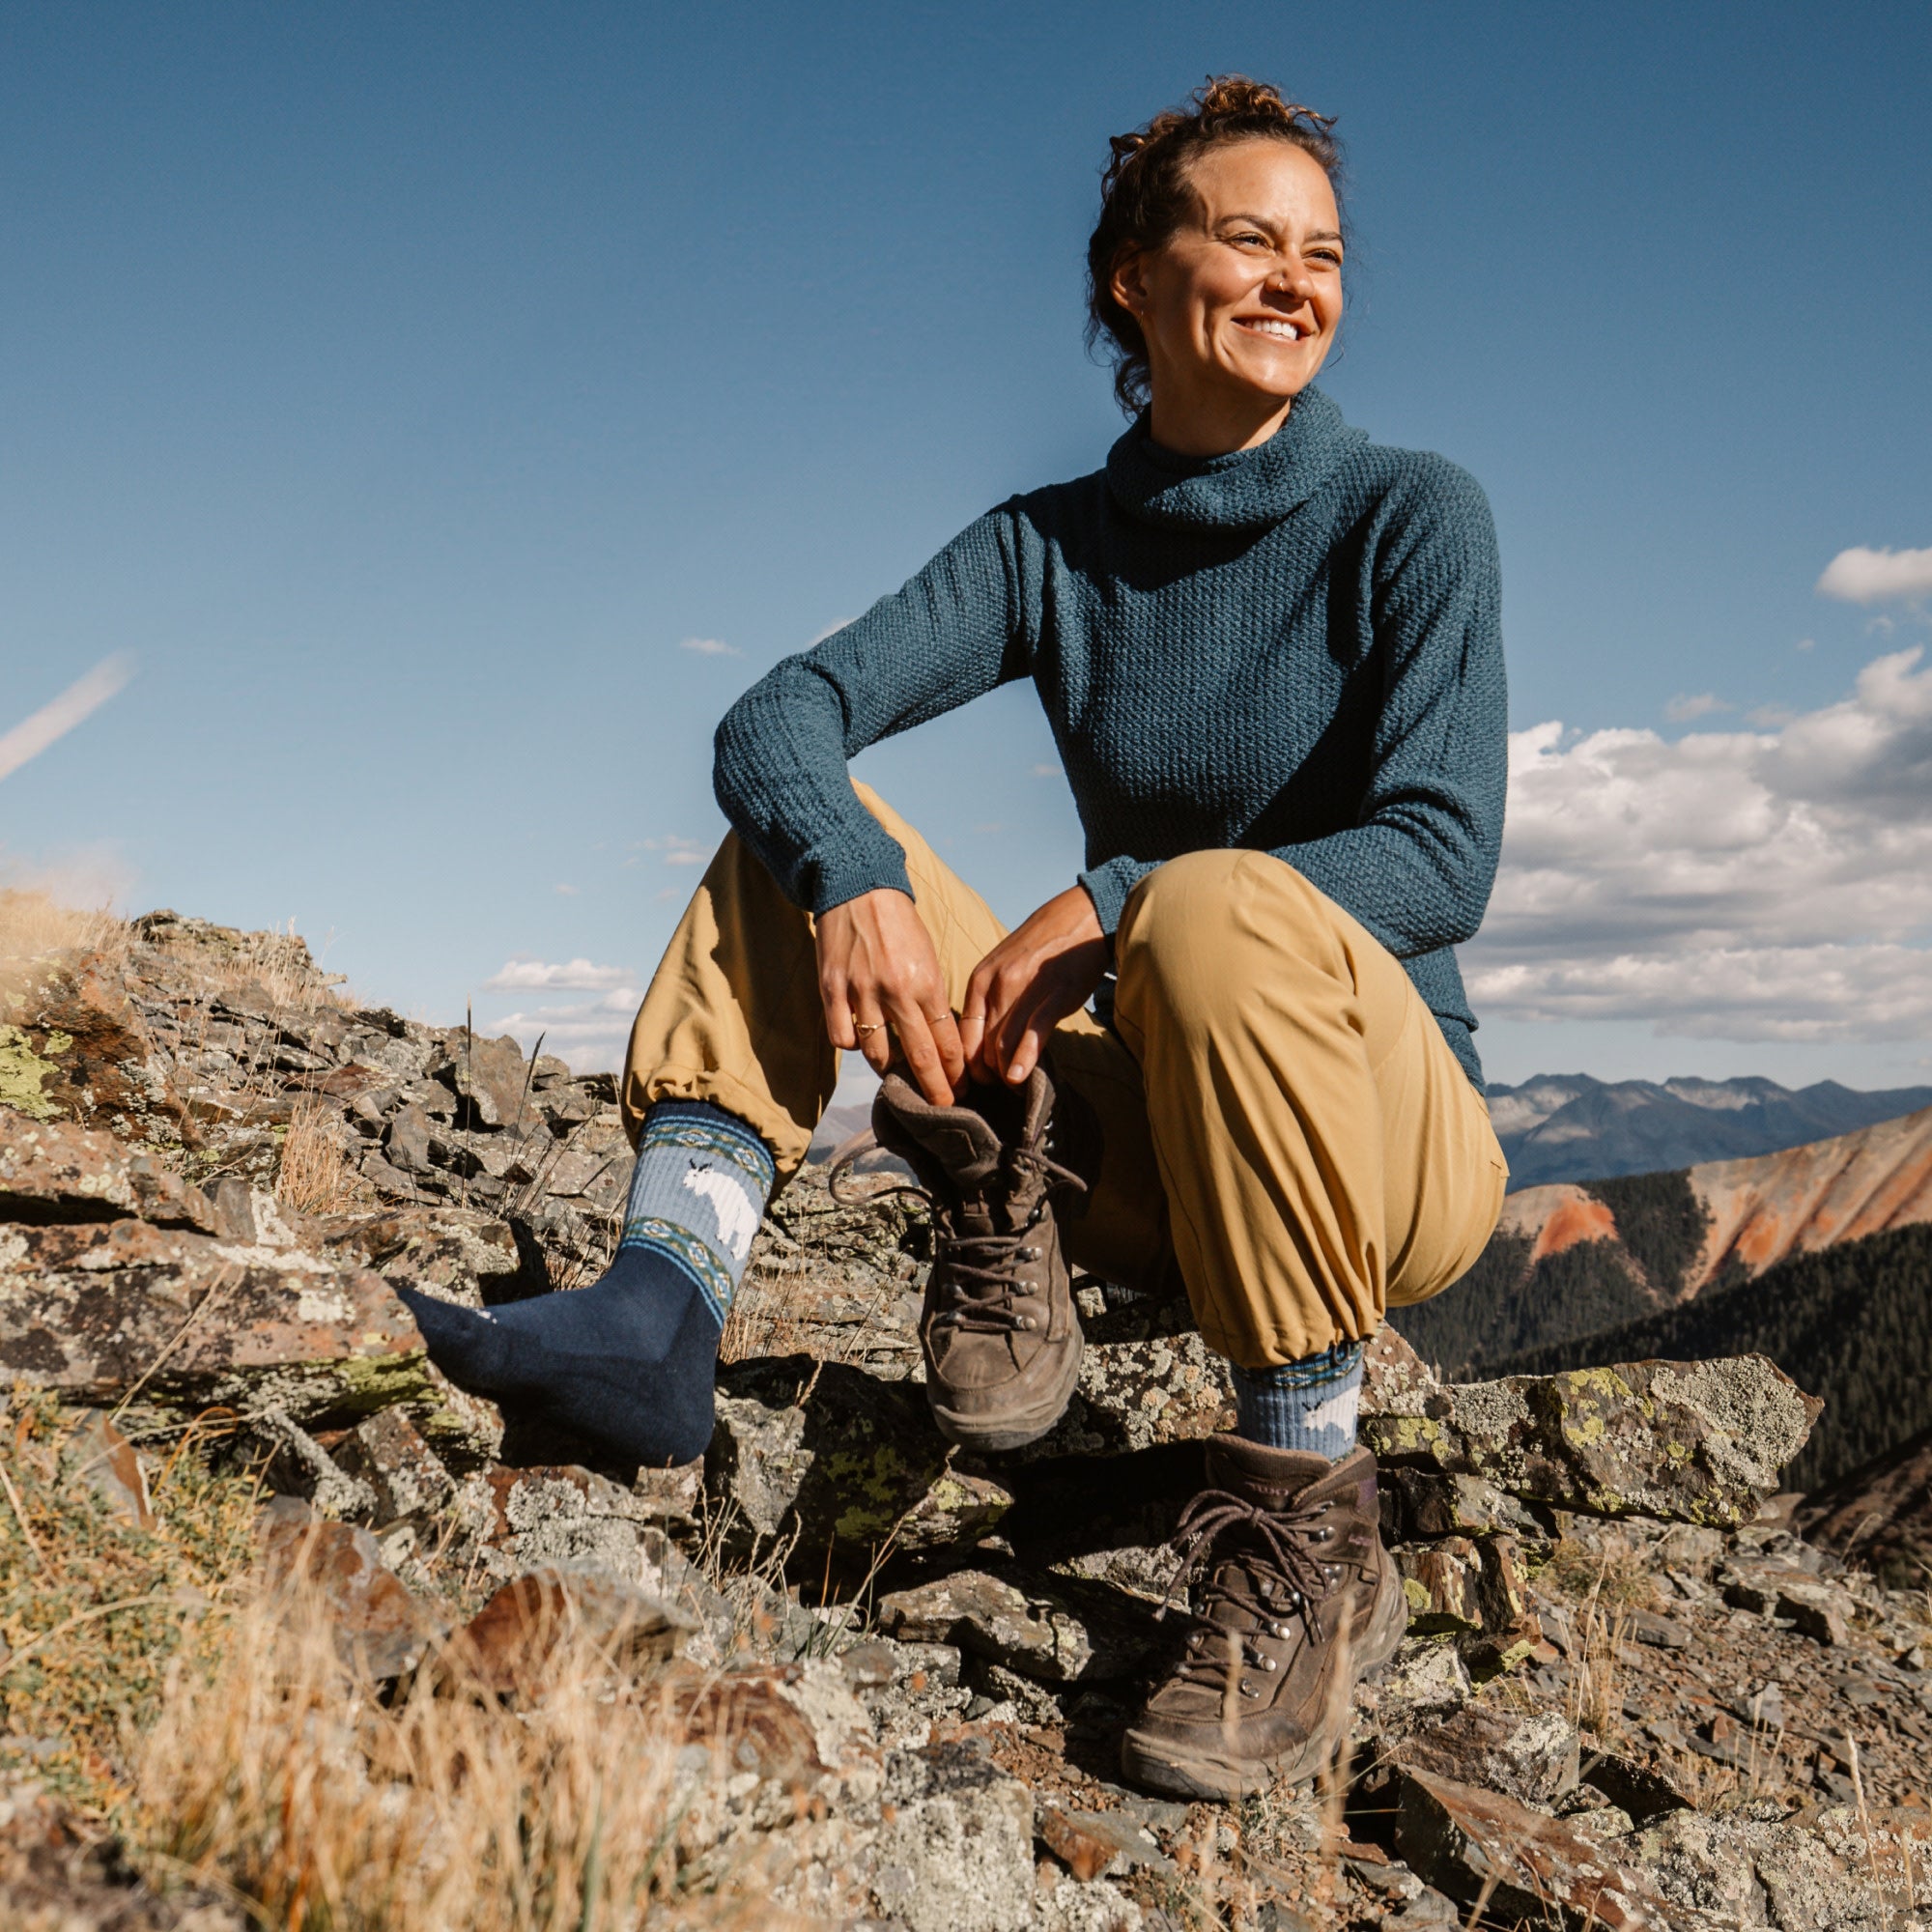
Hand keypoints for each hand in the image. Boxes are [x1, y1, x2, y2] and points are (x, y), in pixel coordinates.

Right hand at [816, 888, 965, 1105]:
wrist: (857, 889)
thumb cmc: (898, 924)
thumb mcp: (927, 956)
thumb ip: (931, 996)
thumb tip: (939, 1037)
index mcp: (926, 981)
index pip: (947, 1041)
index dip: (955, 1072)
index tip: (959, 1089)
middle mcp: (896, 991)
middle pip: (920, 1057)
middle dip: (934, 1088)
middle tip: (941, 1106)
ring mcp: (861, 992)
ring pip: (876, 1054)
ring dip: (888, 1069)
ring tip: (896, 1073)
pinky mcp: (831, 990)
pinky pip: (842, 1037)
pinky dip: (851, 1044)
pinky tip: (859, 1039)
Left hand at [959, 885, 1107, 1086]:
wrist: (1081, 916)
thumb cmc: (1042, 947)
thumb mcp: (1004, 967)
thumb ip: (991, 999)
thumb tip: (986, 1041)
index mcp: (979, 980)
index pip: (963, 1035)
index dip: (969, 1065)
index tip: (981, 1079)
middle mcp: (996, 985)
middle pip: (982, 1046)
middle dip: (989, 1074)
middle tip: (1001, 1087)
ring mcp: (1025, 989)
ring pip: (1003, 1043)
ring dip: (1006, 1073)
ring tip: (1016, 1086)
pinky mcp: (1054, 994)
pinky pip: (1032, 1032)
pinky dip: (1024, 1058)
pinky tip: (1019, 1078)